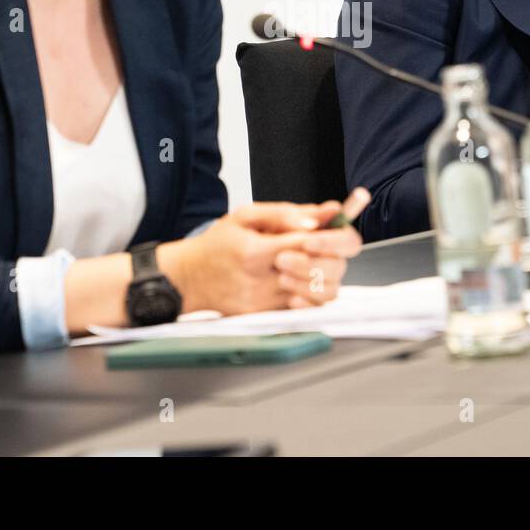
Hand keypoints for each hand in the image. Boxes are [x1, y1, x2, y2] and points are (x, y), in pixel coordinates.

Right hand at [166, 190, 366, 315]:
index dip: (331, 232)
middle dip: (332, 253)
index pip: (310, 243)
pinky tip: (304, 280)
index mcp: (255, 251)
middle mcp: (262, 281)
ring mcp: (266, 303)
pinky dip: (314, 293)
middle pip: (323, 270)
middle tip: (324, 242)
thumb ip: (286, 213)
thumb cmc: (216, 245)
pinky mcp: (267, 316)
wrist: (187, 279)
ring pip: (322, 293)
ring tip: (313, 260)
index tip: (341, 221)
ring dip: (326, 274)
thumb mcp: (245, 216)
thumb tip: (324, 214)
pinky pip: (307, 308)